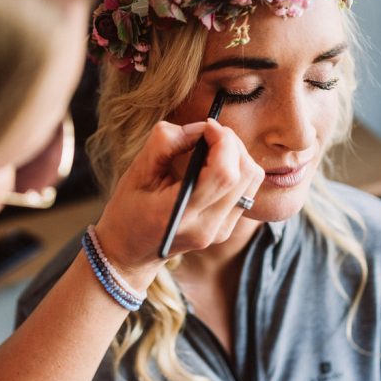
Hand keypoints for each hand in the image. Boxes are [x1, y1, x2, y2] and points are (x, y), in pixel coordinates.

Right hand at [93, 119, 263, 287]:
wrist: (131, 253)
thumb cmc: (127, 211)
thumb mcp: (136, 173)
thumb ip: (165, 144)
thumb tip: (199, 128)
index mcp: (180, 214)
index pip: (224, 174)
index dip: (223, 142)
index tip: (207, 126)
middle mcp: (207, 227)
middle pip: (245, 175)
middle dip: (232, 144)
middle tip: (210, 133)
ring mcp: (220, 231)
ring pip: (252, 181)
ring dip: (238, 156)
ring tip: (213, 147)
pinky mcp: (227, 230)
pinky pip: (247, 191)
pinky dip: (237, 170)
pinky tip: (215, 165)